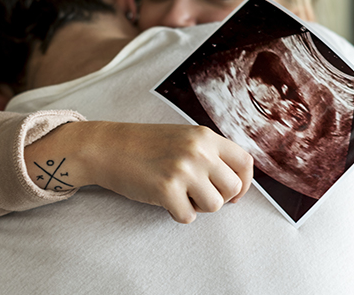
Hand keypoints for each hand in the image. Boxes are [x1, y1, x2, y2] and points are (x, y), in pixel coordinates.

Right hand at [25, 121, 253, 223]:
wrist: (108, 147)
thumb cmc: (145, 145)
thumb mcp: (184, 138)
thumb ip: (210, 153)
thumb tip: (236, 183)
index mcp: (205, 136)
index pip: (245, 162)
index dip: (244, 183)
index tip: (232, 193)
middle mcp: (199, 151)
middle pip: (232, 188)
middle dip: (218, 197)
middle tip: (197, 194)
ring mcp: (183, 170)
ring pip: (214, 205)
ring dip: (198, 206)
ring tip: (179, 194)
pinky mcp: (166, 190)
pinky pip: (188, 216)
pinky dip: (177, 213)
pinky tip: (164, 200)